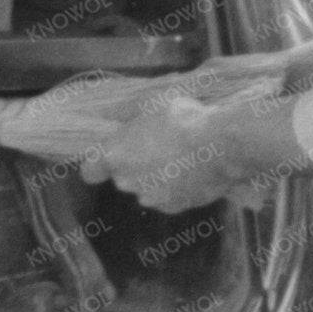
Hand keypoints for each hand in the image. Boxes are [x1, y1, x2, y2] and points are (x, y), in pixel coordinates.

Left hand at [80, 93, 258, 213]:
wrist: (222, 144)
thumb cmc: (183, 118)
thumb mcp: (151, 104)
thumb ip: (131, 117)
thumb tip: (123, 118)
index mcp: (114, 155)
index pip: (90, 170)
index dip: (98, 164)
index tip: (109, 156)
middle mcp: (127, 182)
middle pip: (122, 176)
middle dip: (135, 164)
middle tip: (158, 144)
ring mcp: (152, 198)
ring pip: (148, 187)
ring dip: (158, 176)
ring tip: (181, 156)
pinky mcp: (176, 207)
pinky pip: (170, 196)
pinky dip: (178, 187)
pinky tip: (194, 170)